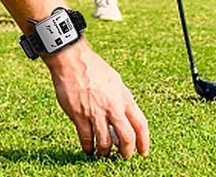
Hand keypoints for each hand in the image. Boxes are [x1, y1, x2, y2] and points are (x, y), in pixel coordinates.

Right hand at [44, 39, 149, 158]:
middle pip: (127, 138)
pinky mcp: (79, 115)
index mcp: (123, 97)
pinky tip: (88, 149)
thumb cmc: (93, 67)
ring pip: (106, 143)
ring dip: (105, 151)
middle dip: (126, 152)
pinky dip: (88, 147)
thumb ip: (121, 98)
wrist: (71, 59)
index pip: (140, 125)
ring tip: (103, 153)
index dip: (144, 142)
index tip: (142, 152)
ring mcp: (95, 112)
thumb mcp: (114, 80)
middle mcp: (112, 106)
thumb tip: (125, 114)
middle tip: (123, 155)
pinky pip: (86, 138)